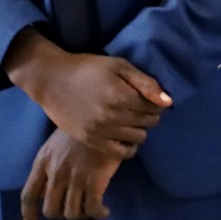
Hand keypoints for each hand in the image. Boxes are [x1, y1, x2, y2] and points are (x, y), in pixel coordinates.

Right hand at [3, 31, 169, 156]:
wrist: (52, 80)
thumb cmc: (88, 68)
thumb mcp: (119, 66)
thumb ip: (145, 83)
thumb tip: (168, 102)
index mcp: (121, 95)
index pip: (154, 107)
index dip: (156, 102)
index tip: (150, 99)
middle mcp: (112, 116)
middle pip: (148, 122)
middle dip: (151, 115)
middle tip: (142, 108)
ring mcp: (100, 131)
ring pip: (138, 138)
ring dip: (141, 129)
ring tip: (133, 119)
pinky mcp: (90, 141)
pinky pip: (120, 153)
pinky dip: (129, 147)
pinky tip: (126, 136)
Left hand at [20, 129, 120, 219]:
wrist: (107, 113)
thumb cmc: (84, 125)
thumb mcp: (58, 142)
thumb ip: (49, 165)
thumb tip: (46, 191)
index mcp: (44, 160)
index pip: (28, 195)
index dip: (29, 212)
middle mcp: (56, 171)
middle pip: (51, 210)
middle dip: (62, 213)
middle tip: (74, 208)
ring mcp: (75, 176)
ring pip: (72, 213)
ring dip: (82, 214)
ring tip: (90, 208)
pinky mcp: (96, 178)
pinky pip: (92, 208)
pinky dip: (98, 213)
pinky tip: (104, 210)